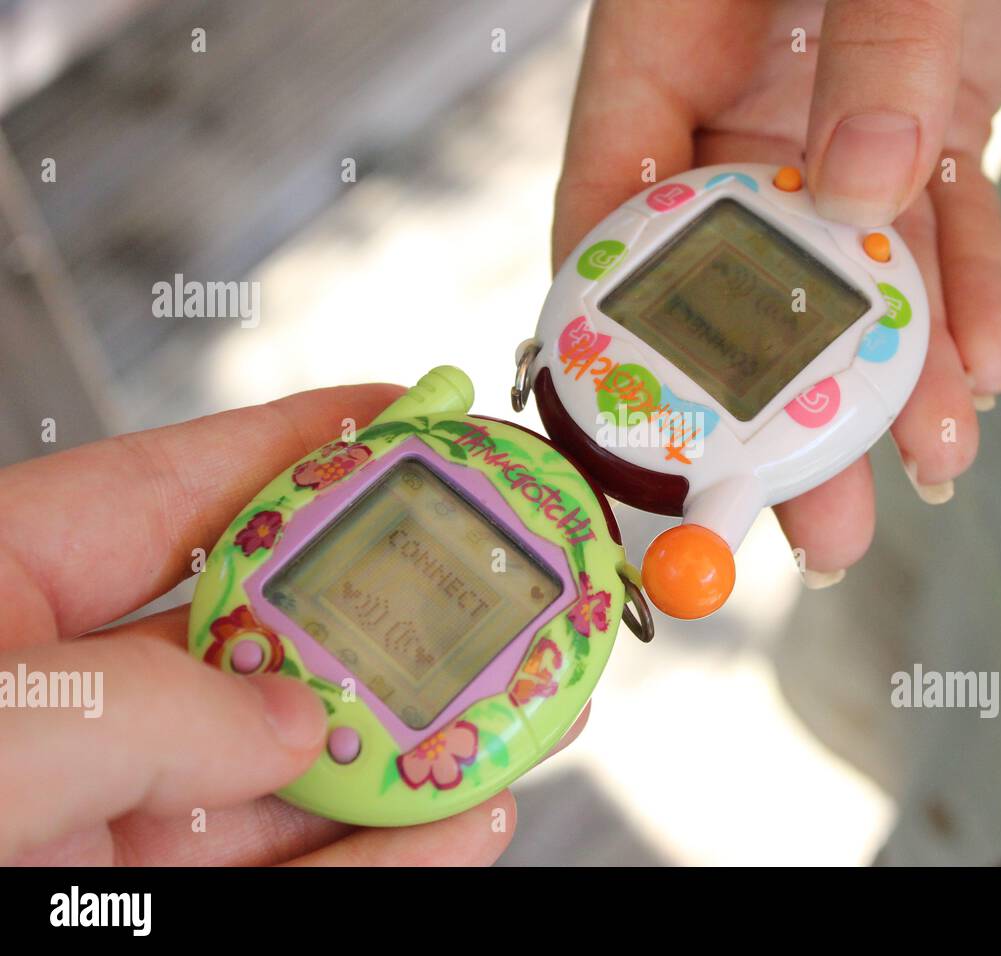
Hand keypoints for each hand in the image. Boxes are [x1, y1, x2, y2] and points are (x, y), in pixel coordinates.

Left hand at [0, 385, 573, 864]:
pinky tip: (456, 827)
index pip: (179, 487)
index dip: (302, 442)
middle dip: (394, 609)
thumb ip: (149, 703)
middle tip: (498, 585)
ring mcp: (111, 813)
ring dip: (415, 747)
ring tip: (522, 713)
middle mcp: (67, 701)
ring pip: (295, 768)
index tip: (411, 416)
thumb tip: (296, 727)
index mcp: (3, 597)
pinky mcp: (144, 898)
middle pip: (267, 632)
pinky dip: (383, 856)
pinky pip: (285, 874)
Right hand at [555, 0, 1000, 575]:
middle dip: (772, 404)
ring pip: (845, 276)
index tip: (650, 445)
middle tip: (794, 514)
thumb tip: (865, 193)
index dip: (618, 338)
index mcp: (665, 45)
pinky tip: (985, 368)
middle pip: (733, 278)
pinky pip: (943, 228)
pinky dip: (969, 296)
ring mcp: (835, 120)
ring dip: (887, 380)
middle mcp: (738, 100)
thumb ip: (872, 46)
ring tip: (917, 471)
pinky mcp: (926, 127)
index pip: (608, 210)